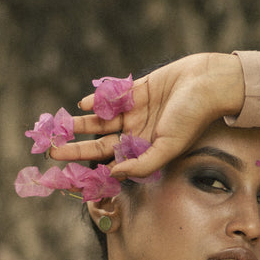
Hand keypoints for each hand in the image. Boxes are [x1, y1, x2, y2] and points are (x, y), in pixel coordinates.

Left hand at [49, 51, 244, 180]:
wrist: (209, 81)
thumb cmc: (194, 117)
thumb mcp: (168, 146)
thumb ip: (142, 164)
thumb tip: (113, 175)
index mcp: (145, 150)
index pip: (111, 163)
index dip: (90, 170)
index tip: (67, 177)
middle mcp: (138, 133)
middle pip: (99, 143)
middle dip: (76, 148)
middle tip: (51, 151)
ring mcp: (136, 111)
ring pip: (101, 121)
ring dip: (80, 124)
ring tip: (59, 128)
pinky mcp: (136, 89)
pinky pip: (111, 97)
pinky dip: (96, 101)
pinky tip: (82, 105)